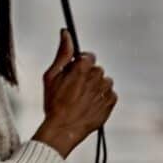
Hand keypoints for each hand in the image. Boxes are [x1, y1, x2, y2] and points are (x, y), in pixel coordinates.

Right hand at [33, 30, 117, 157]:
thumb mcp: (51, 76)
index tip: (73, 73)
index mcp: (83, 68)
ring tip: (82, 98)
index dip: (79, 64)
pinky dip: (101, 98)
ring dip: (95, 87)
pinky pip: (110, 94)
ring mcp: (105, 91)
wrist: (63, 129)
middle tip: (74, 88)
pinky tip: (89, 104)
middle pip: (96, 69)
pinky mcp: (110, 103)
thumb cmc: (54, 104)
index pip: (89, 56)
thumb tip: (66, 34)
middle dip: (87, 76)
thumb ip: (62, 53)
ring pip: (104, 81)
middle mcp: (97, 77)